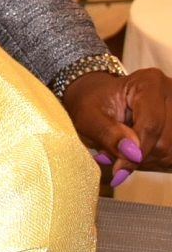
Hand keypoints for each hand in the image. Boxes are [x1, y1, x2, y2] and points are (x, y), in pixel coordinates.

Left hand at [63, 69, 171, 185]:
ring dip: (145, 160)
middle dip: (137, 156)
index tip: (118, 169)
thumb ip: (107, 133)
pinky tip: (137, 153)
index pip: (151, 125)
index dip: (136, 152)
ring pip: (170, 152)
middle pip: (164, 141)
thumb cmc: (91, 104)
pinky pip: (171, 156)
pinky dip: (154, 160)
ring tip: (123, 150)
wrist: (98, 99)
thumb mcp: (87, 117)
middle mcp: (171, 94)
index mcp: (149, 82)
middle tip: (112, 155)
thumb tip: (132, 152)